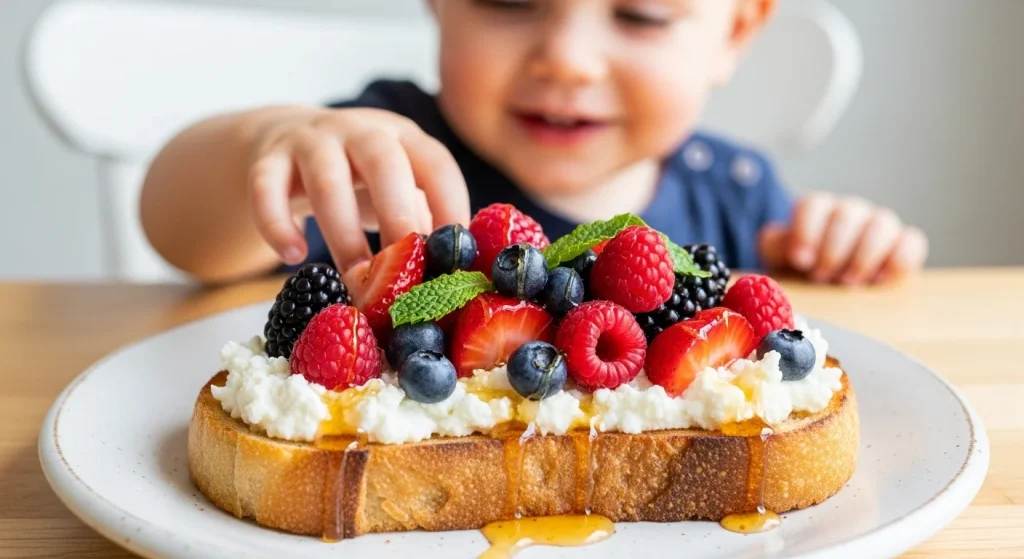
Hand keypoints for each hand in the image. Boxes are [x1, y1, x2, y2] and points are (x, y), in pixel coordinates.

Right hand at [247, 108, 469, 271]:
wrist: (286, 138)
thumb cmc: (359, 179)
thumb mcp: (396, 188)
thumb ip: (424, 220)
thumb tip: (458, 275)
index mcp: (402, 136)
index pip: (435, 162)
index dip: (450, 205)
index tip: (454, 255)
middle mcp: (359, 130)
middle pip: (383, 162)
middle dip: (397, 217)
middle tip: (404, 270)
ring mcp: (310, 140)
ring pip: (327, 181)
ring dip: (343, 235)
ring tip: (356, 280)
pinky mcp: (267, 159)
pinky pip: (266, 189)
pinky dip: (277, 224)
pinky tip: (293, 257)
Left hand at [758, 193, 928, 283]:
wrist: (828, 280)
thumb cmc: (804, 265)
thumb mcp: (781, 255)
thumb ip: (775, 244)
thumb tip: (782, 243)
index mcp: (818, 209)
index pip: (813, 205)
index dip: (805, 232)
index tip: (800, 260)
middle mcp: (850, 211)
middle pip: (848, 214)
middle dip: (833, 250)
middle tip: (821, 276)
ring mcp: (879, 225)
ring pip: (883, 223)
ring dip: (864, 256)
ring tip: (848, 281)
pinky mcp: (904, 245)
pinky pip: (912, 242)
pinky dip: (899, 260)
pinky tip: (879, 280)